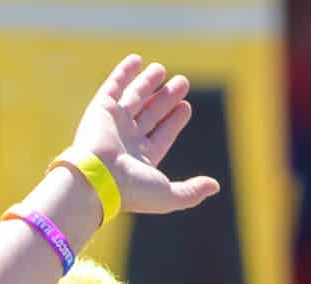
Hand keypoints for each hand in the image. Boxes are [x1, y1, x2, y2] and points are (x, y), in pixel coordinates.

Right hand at [62, 55, 219, 216]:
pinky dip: (124, 72)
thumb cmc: (131, 190)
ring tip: (162, 69)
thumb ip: (191, 191)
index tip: (186, 107)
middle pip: (151, 113)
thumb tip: (215, 186)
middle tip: (183, 83)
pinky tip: (137, 60)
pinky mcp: (101, 109)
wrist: (96, 179)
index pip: (162, 135)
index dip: (174, 121)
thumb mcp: (168, 195)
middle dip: (166, 98)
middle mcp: (126, 140)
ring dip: (148, 83)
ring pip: (134, 98)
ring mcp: (113, 124)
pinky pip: (114, 86)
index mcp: (141, 159)